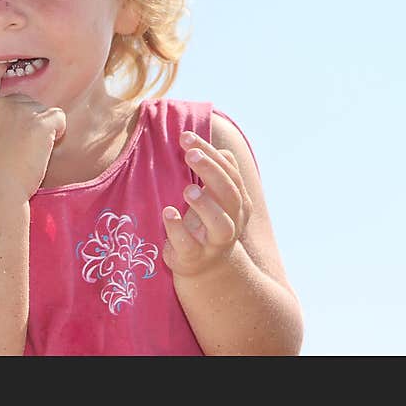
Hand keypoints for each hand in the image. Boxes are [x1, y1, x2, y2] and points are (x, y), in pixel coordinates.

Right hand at [0, 62, 66, 202]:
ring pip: (42, 111)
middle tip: (20, 149)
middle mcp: (0, 104)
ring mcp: (21, 110)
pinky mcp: (40, 121)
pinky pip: (58, 119)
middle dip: (27, 120)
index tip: (1, 64)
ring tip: (30, 154)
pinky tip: (46, 149)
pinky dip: (58, 132)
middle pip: (23, 101)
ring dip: (42, 130)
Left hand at [161, 130, 252, 277]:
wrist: (208, 268)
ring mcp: (213, 242)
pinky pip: (188, 245)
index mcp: (237, 202)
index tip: (187, 137)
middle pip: (230, 194)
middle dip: (211, 172)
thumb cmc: (207, 221)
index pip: (229, 173)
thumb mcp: (215, 198)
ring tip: (187, 188)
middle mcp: (231, 221)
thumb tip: (220, 150)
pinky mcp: (193, 257)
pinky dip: (177, 228)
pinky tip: (168, 212)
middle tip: (190, 154)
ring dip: (205, 204)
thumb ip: (217, 173)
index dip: (210, 154)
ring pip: (220, 224)